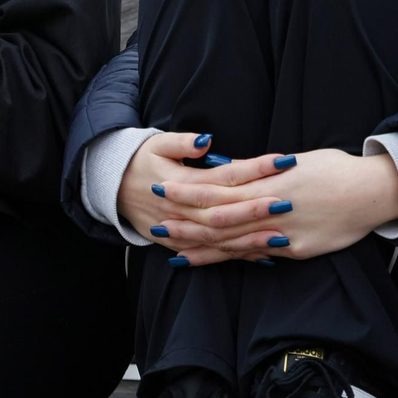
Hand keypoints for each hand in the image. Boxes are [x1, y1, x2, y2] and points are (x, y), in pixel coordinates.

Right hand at [117, 133, 293, 260]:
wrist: (110, 187)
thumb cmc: (141, 159)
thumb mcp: (157, 143)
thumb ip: (183, 142)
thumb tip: (206, 141)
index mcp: (180, 182)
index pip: (224, 176)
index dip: (253, 169)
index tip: (281, 162)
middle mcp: (181, 210)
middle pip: (224, 212)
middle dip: (257, 208)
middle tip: (288, 202)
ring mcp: (178, 230)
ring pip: (218, 238)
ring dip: (250, 238)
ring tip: (281, 235)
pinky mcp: (176, 243)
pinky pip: (209, 252)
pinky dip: (234, 256)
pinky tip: (260, 256)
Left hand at [157, 148, 397, 266]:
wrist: (372, 192)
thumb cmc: (335, 169)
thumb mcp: (296, 160)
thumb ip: (259, 169)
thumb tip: (225, 168)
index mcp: (271, 181)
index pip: (220, 187)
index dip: (190, 190)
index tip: (165, 187)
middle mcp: (274, 208)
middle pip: (220, 218)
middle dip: (186, 221)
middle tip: (155, 223)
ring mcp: (285, 233)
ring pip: (235, 242)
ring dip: (203, 246)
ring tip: (173, 248)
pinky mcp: (299, 251)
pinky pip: (260, 255)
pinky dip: (234, 258)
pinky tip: (214, 261)